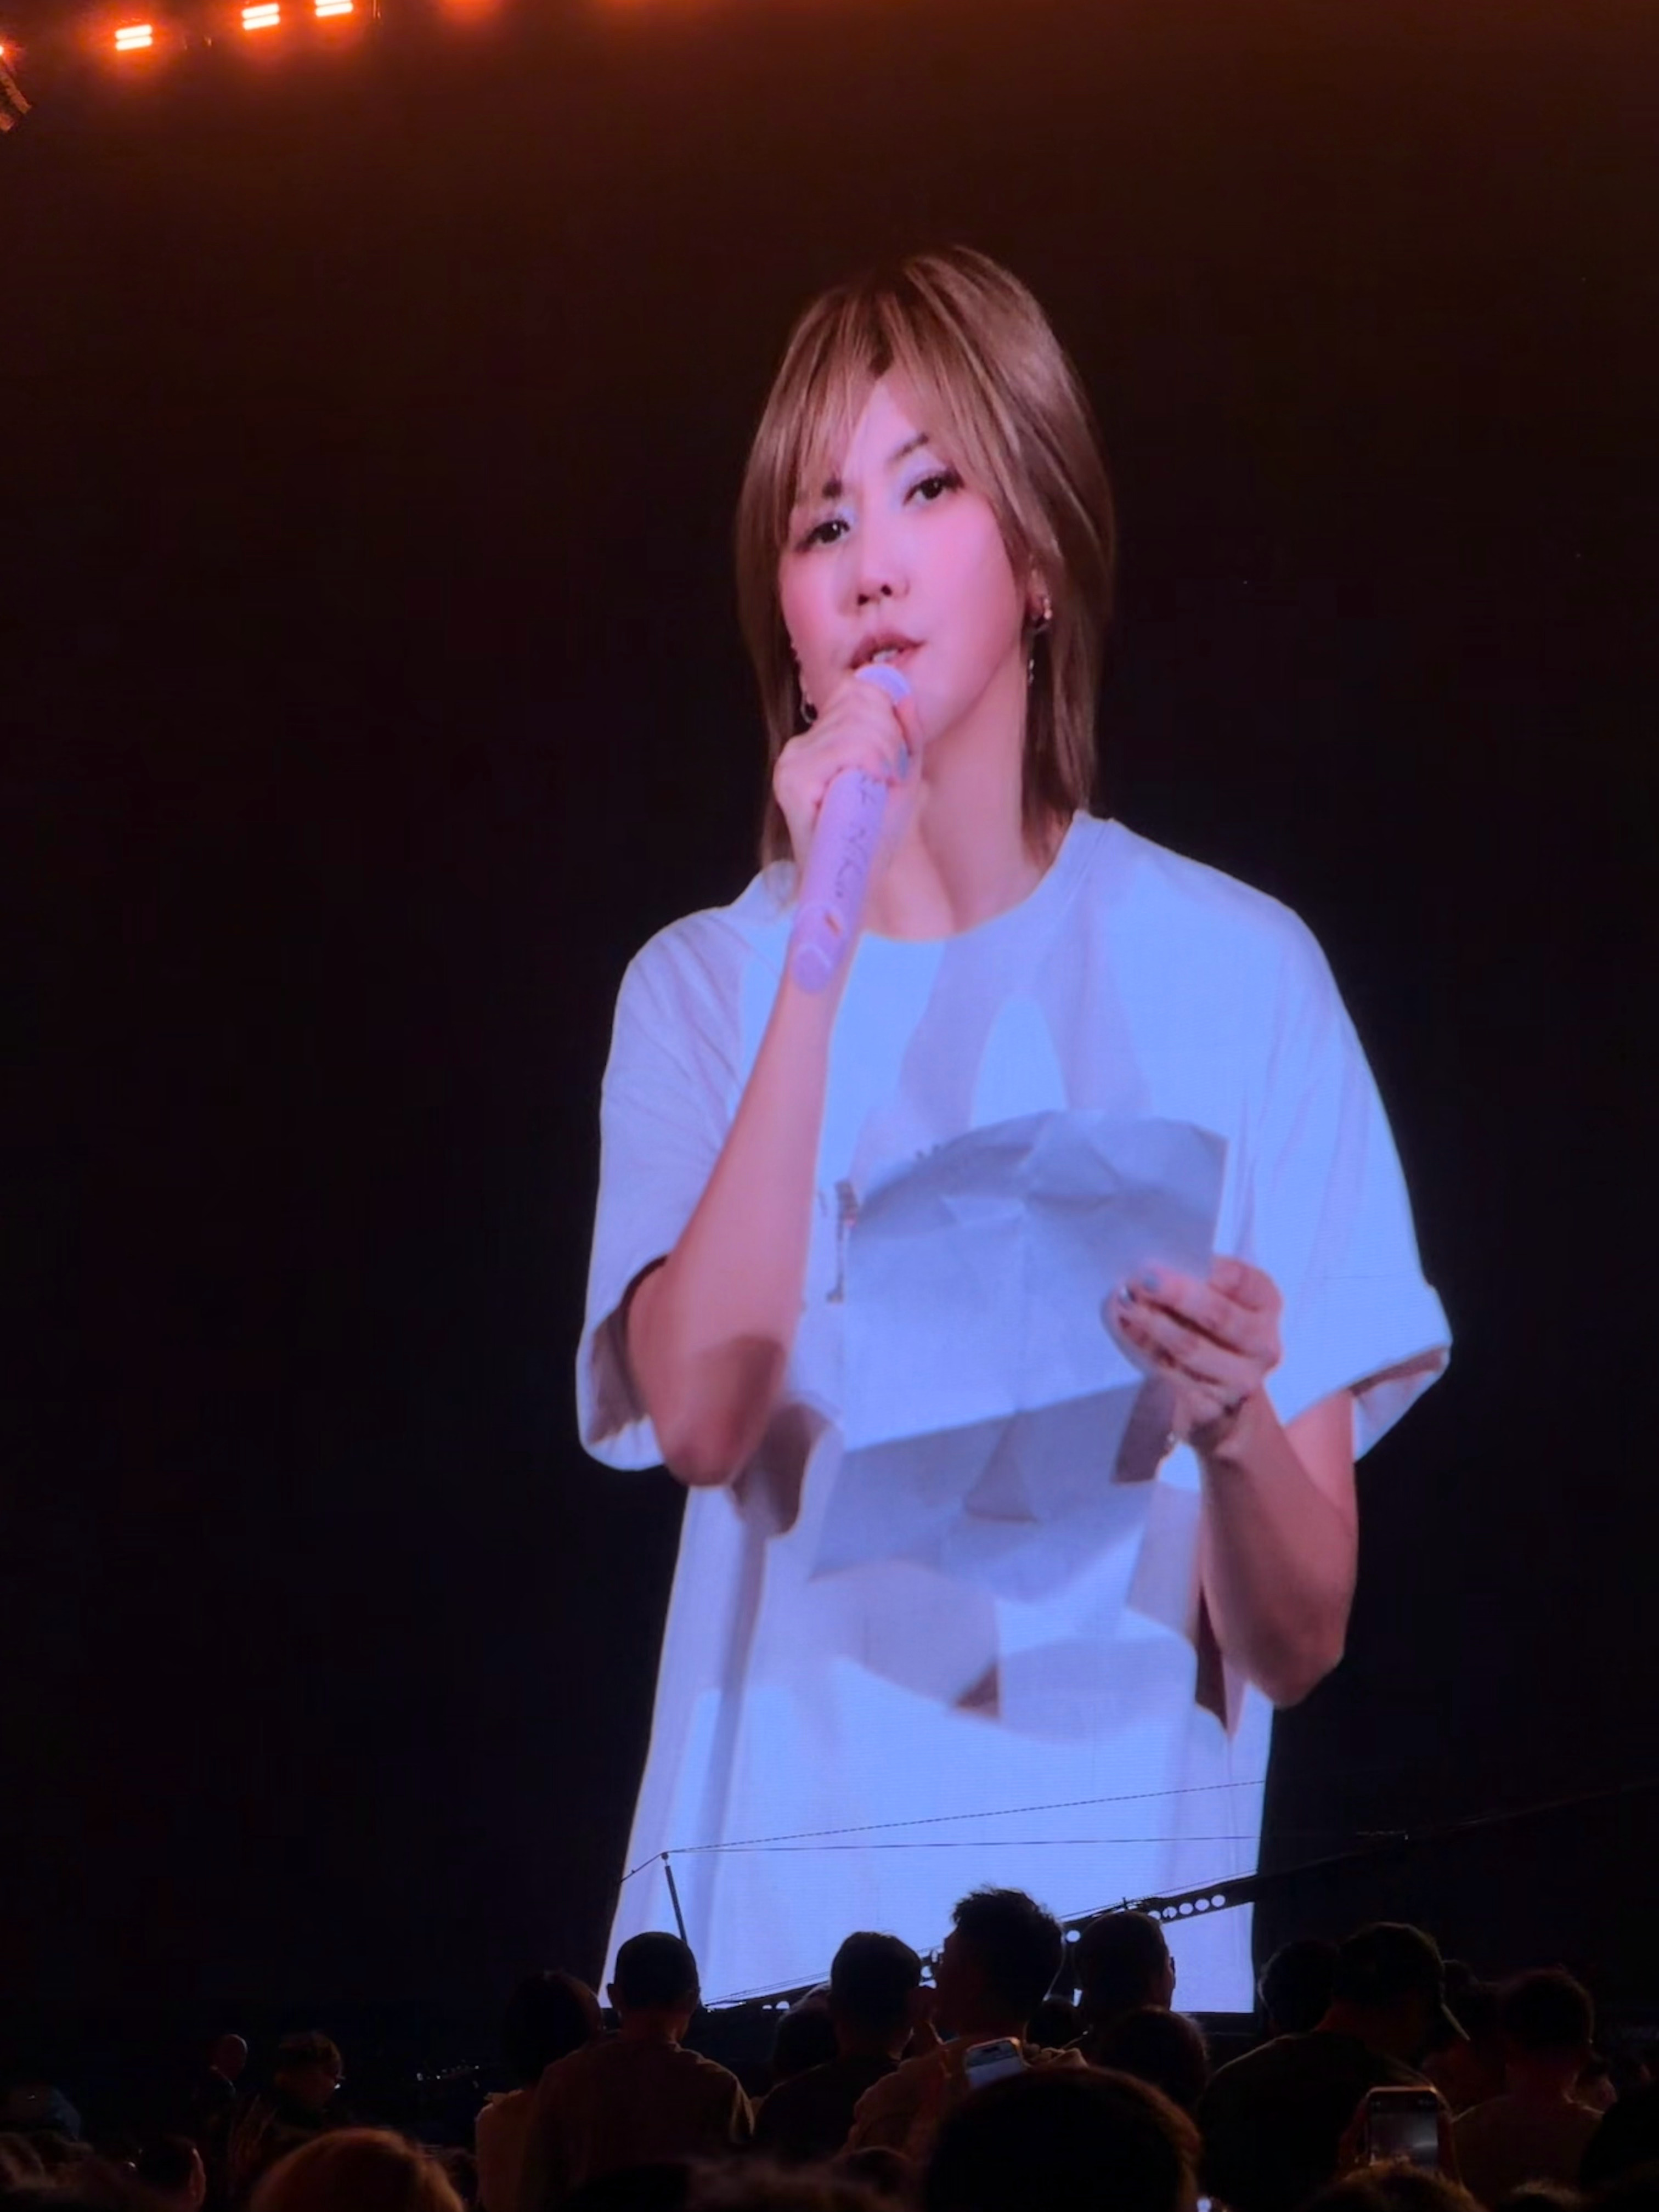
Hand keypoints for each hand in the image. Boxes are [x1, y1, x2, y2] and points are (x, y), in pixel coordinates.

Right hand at [772, 670, 924, 884]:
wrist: (863, 880)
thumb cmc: (878, 830)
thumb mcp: (902, 772)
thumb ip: (905, 731)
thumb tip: (902, 694)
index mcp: (822, 738)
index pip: (859, 689)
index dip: (888, 716)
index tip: (894, 758)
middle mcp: (802, 744)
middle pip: (860, 700)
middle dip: (890, 736)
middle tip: (889, 776)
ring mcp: (793, 761)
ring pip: (857, 723)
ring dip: (885, 753)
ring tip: (879, 786)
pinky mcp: (793, 780)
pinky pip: (846, 747)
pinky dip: (871, 763)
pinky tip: (870, 787)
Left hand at [1105, 1254, 1282, 1453]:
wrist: (1222, 1399)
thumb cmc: (1212, 1332)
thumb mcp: (1217, 1299)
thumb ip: (1196, 1280)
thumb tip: (1154, 1266)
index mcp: (1266, 1304)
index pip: (1243, 1280)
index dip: (1209, 1269)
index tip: (1175, 1259)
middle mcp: (1263, 1345)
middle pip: (1220, 1316)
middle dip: (1177, 1296)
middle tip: (1141, 1280)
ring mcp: (1240, 1381)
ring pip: (1191, 1348)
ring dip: (1152, 1323)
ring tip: (1125, 1303)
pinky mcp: (1210, 1408)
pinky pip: (1171, 1375)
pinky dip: (1144, 1349)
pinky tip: (1126, 1330)